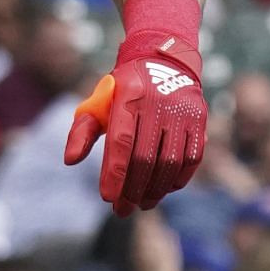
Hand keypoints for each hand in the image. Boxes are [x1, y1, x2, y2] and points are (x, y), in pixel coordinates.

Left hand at [63, 49, 206, 215]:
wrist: (162, 62)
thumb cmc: (122, 91)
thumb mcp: (99, 103)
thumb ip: (82, 130)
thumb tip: (69, 160)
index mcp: (128, 97)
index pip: (121, 142)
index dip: (115, 172)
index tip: (107, 197)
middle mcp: (158, 103)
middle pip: (146, 157)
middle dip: (133, 188)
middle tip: (123, 209)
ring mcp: (182, 112)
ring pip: (170, 161)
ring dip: (155, 189)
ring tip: (142, 204)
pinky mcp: (200, 120)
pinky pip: (193, 158)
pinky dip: (178, 178)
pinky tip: (163, 190)